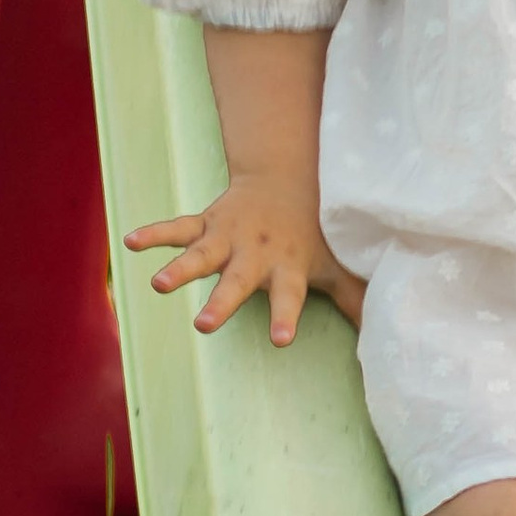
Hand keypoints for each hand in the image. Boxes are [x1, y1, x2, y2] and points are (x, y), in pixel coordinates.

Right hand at [124, 173, 366, 340]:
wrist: (288, 177)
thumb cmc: (314, 233)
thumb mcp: (337, 265)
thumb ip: (356, 299)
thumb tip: (386, 335)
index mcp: (287, 267)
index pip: (289, 296)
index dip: (285, 316)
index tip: (280, 339)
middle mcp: (255, 253)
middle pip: (236, 280)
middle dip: (221, 302)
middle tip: (203, 325)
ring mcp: (227, 236)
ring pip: (200, 254)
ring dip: (179, 267)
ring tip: (158, 284)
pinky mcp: (207, 222)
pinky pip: (177, 227)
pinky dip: (155, 234)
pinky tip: (130, 242)